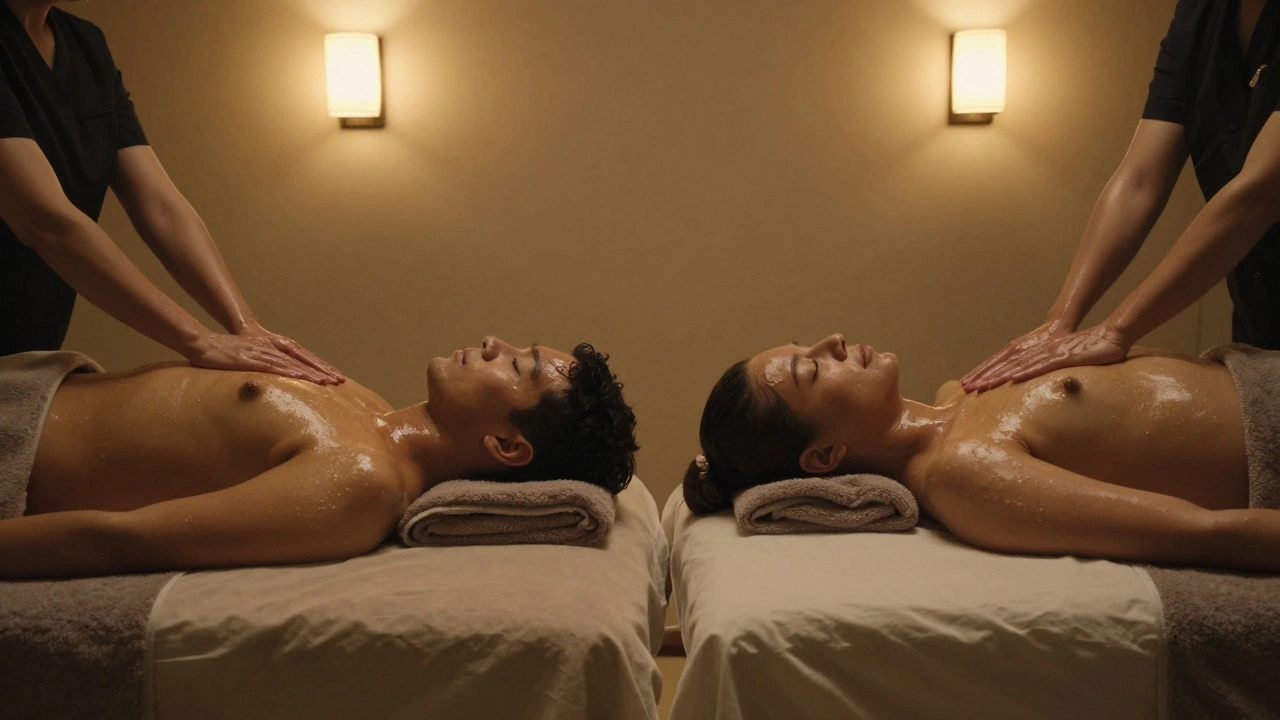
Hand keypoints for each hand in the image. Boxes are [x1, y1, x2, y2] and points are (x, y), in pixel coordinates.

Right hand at [186, 327, 343, 384]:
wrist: (204, 343)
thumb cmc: (229, 354)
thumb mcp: (253, 361)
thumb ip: (268, 369)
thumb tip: (280, 385)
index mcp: (276, 348)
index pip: (304, 358)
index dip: (321, 367)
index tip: (338, 377)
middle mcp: (272, 348)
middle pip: (302, 360)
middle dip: (322, 370)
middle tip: (340, 381)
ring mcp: (262, 352)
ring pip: (291, 363)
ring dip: (308, 372)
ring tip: (325, 382)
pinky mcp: (249, 359)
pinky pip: (271, 365)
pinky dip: (286, 371)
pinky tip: (298, 376)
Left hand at [963, 324, 1129, 391]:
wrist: (1106, 336)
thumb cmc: (1079, 349)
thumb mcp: (1054, 359)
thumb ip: (1038, 367)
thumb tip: (1023, 382)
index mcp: (1030, 349)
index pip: (1001, 361)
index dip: (983, 371)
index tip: (966, 384)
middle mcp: (1034, 349)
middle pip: (1003, 362)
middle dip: (983, 374)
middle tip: (964, 387)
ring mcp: (1047, 352)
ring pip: (1017, 364)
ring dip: (998, 375)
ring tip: (981, 386)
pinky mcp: (1062, 356)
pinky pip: (1040, 365)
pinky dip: (1026, 372)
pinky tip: (1013, 380)